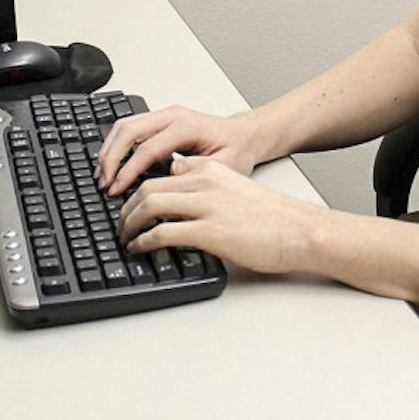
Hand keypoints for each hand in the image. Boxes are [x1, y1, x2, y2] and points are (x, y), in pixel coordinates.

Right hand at [95, 105, 267, 195]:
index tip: (116, 189)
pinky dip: (116, 144)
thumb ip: (199, 169)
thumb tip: (172, 173)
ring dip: (109, 149)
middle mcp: (172, 116)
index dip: (128, 170)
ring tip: (101, 175)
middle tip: (102, 183)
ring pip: (125, 125)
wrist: (244, 135)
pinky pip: (130, 127)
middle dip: (110, 158)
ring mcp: (164, 115)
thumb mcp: (226, 165)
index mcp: (186, 126)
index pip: (147, 148)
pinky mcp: (160, 120)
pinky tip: (111, 163)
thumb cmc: (236, 150)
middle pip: (128, 130)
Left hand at [117, 157, 321, 273]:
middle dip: (125, 210)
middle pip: (147, 188)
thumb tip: (175, 174)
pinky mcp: (209, 232)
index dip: (134, 192)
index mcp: (210, 170)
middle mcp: (204, 182)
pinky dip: (143, 242)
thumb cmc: (271, 216)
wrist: (298, 230)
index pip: (158, 174)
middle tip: (119, 226)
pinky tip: (140, 249)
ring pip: (149, 206)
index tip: (127, 208)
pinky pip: (163, 233)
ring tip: (125, 239)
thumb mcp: (233, 185)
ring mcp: (206, 206)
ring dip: (129, 225)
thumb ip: (203, 179)